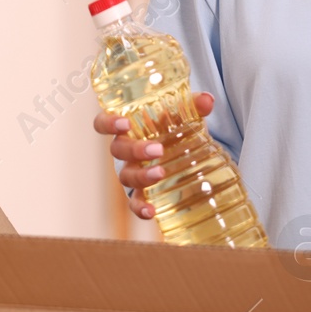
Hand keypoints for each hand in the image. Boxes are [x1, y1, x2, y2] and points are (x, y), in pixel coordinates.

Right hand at [92, 92, 214, 219]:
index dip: (108, 123)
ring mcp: (132, 173)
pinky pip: (134, 202)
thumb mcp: (182, 114)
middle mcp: (125, 151)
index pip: (103, 123)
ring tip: (160, 174)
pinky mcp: (142, 192)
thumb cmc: (172, 128)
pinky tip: (151, 211)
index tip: (124, 123)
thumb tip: (207, 100)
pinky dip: (140, 208)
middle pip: (117, 150)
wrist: (183, 151)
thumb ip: (193, 105)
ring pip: (126, 176)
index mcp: (127, 129)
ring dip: (141, 176)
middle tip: (157, 149)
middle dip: (135, 149)